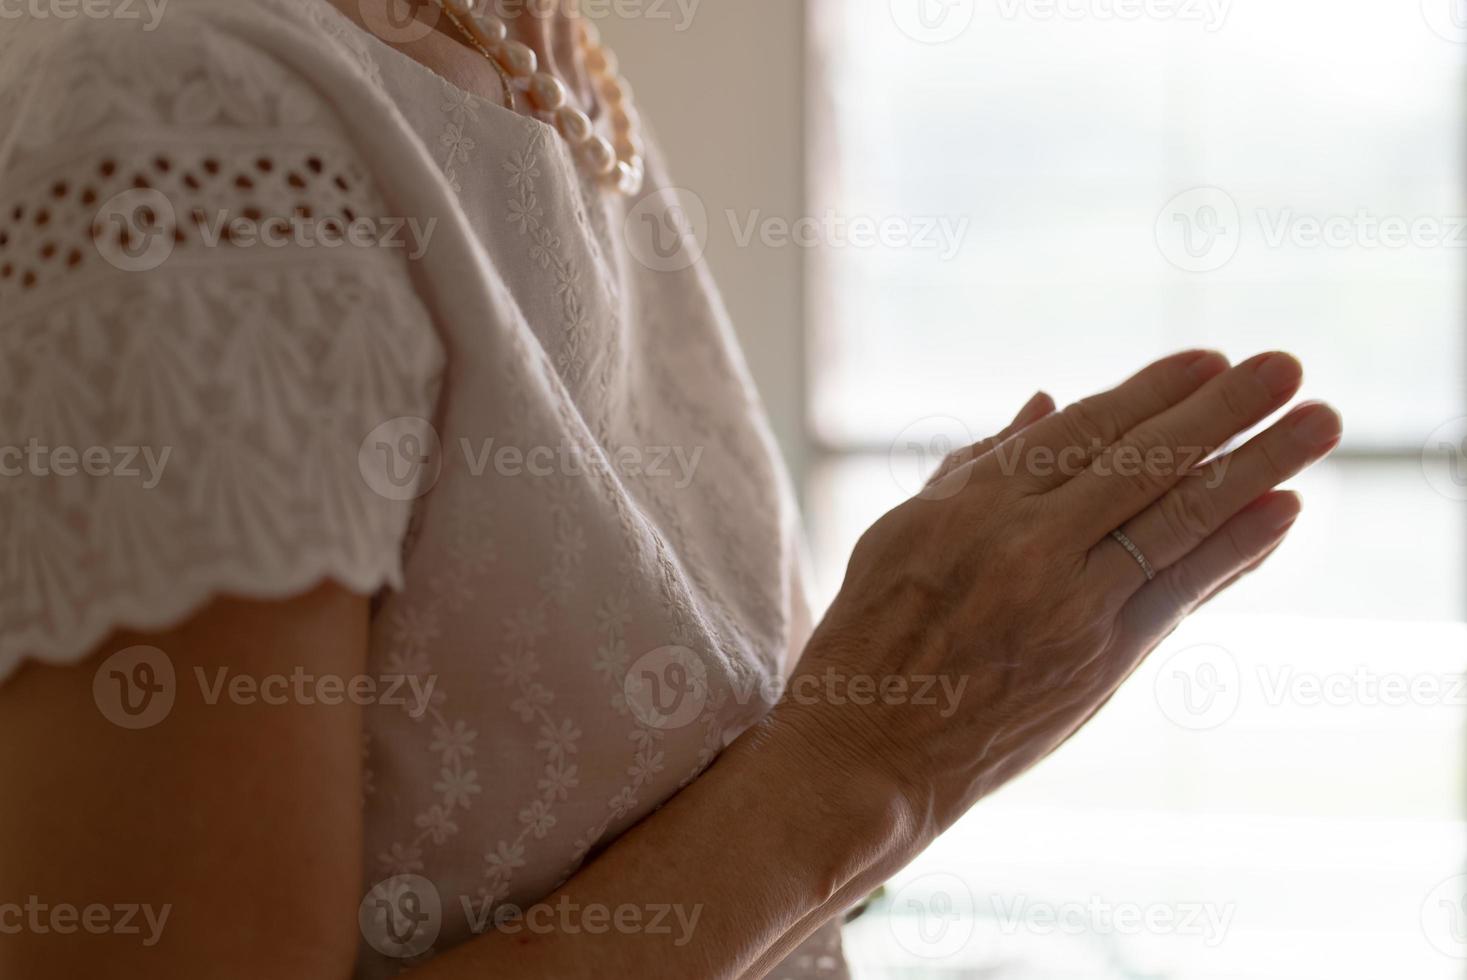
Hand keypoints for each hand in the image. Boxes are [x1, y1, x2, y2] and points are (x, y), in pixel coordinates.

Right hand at [776, 350, 1340, 834]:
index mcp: (972, 503)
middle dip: (1225, 408)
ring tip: (1317, 424)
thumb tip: (1044, 401)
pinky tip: (1281, 511)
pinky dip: (1236, 550)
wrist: (868, 752)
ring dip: (1260, 467)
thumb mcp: (901, 532)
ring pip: (1180, 518)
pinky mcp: (1100, 661)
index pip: (1082, 429)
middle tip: (1286, 366)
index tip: (1208, 359)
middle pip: (1147, 460)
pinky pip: (1182, 591)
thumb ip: (976, 466)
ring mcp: (1070, 604)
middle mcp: (1027, 543)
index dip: (1152, 391)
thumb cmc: (871, 636)